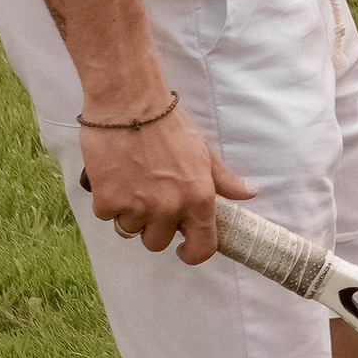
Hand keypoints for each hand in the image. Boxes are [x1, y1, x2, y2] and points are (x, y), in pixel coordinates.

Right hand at [80, 100, 253, 262]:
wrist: (129, 104)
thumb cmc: (167, 124)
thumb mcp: (204, 151)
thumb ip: (224, 180)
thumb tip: (249, 193)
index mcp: (198, 198)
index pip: (202, 248)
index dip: (192, 253)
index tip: (183, 248)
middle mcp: (169, 208)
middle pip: (157, 243)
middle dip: (153, 226)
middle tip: (150, 199)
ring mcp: (137, 207)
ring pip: (130, 230)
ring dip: (129, 213)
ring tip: (132, 183)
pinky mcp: (108, 202)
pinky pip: (107, 216)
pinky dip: (108, 201)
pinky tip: (114, 177)